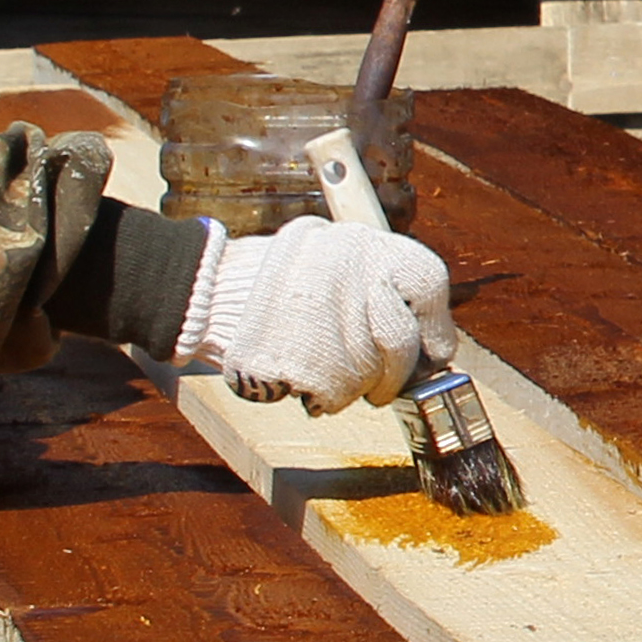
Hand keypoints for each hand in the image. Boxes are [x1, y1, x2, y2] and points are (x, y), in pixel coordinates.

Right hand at [183, 215, 455, 415]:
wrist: (204, 291)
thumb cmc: (270, 280)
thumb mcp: (329, 255)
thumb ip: (376, 284)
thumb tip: (425, 332)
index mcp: (363, 243)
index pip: (428, 281)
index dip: (436, 325)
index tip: (435, 350)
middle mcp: (350, 273)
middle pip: (401, 339)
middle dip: (400, 372)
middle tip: (387, 384)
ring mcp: (327, 315)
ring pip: (371, 373)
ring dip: (357, 385)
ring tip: (328, 370)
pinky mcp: (303, 357)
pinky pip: (338, 394)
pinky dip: (327, 398)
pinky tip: (306, 380)